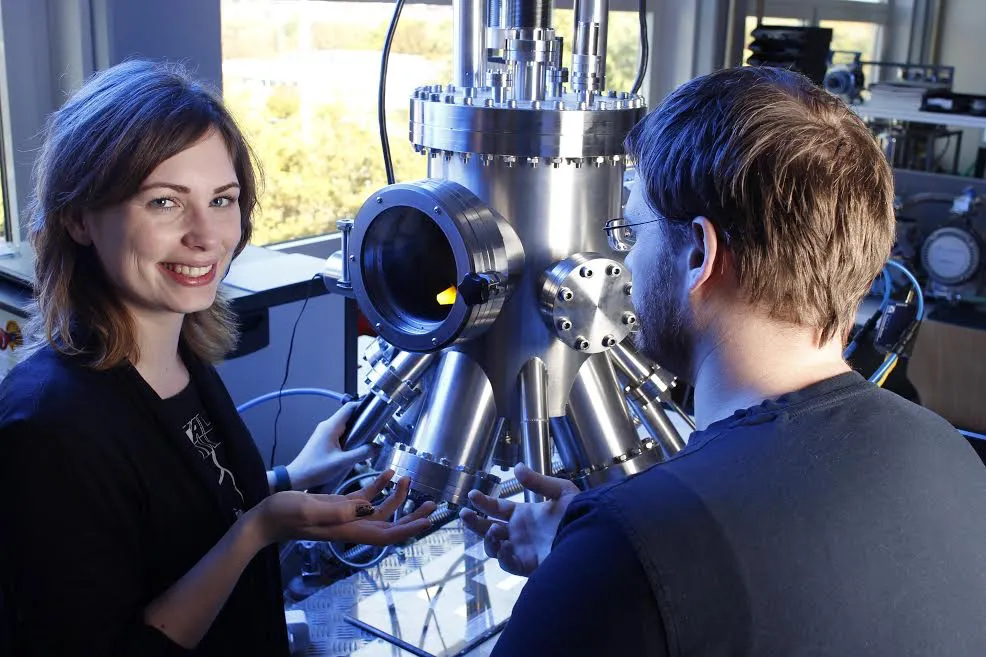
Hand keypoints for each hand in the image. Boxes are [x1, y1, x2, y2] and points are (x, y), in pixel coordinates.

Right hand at [251, 471, 435, 546]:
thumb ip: (338, 510)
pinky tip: (388, 472)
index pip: (386, 536)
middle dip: (412, 515)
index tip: (428, 521)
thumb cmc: (283, 515)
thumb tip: (366, 507)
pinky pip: (365, 498)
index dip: (409, 529)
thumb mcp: (310, 510)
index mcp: (348, 529)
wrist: (264, 517)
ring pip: (381, 510)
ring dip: (398, 497)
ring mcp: (345, 515)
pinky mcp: (338, 505)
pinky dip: (379, 486)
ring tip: (410, 478)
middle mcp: (351, 525)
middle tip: (432, 503)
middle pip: (390, 525)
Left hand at [287, 402, 370, 490]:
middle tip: (376, 430)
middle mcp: (327, 426)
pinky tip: (355, 448)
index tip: (376, 412)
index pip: (349, 408)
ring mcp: (325, 432)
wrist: (297, 477)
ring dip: (357, 431)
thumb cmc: (315, 469)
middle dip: (363, 421)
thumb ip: (361, 453)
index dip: (363, 407)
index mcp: (331, 427)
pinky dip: (350, 437)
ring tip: (368, 440)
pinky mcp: (325, 439)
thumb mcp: (342, 462)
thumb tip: (377, 447)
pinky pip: (341, 433)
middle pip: (349, 416)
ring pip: (346, 425)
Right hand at [459, 463, 578, 575]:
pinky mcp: (529, 565)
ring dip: (489, 539)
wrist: (591, 538)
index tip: (472, 495)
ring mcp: (522, 549)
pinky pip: (509, 564)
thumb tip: (518, 467)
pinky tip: (505, 547)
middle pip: (489, 528)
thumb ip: (538, 481)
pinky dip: (503, 557)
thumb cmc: (580, 514)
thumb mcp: (561, 491)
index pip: (497, 508)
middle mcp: (520, 532)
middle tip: (463, 514)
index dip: (483, 502)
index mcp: (525, 514)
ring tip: (492, 531)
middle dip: (474, 522)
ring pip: (494, 548)